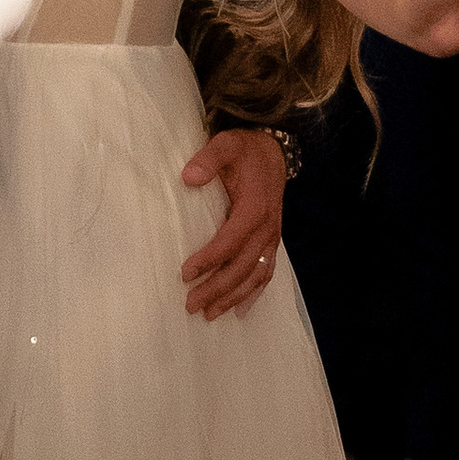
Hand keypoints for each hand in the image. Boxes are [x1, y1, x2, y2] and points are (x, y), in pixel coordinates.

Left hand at [180, 123, 287, 320]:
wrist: (273, 151)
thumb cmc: (245, 150)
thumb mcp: (226, 145)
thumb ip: (208, 159)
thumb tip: (188, 177)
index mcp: (255, 208)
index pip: (231, 241)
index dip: (209, 259)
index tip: (185, 273)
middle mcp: (267, 227)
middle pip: (243, 266)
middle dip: (217, 289)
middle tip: (191, 304)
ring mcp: (272, 237)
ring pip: (255, 275)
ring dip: (233, 297)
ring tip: (209, 314)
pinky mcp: (272, 241)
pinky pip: (266, 272)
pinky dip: (254, 294)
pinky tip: (239, 311)